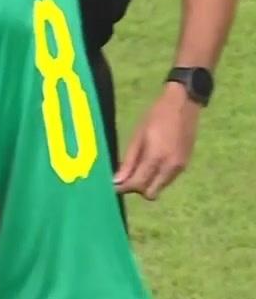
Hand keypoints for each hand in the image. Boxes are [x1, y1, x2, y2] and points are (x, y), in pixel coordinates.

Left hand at [113, 84, 200, 199]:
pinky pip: (167, 180)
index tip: (113, 185)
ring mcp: (180, 168)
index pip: (138, 184)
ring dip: (147, 184)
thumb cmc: (156, 116)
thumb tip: (117, 181)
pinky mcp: (185, 165)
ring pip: (160, 188)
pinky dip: (157, 178)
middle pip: (150, 193)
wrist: (183, 105)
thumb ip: (129, 161)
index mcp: (157, 158)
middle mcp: (170, 167)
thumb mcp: (138, 136)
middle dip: (136, 189)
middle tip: (125, 176)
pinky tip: (149, 163)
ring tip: (136, 167)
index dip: (124, 188)